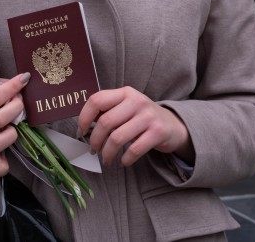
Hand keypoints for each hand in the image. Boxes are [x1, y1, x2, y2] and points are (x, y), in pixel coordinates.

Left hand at [78, 86, 193, 166]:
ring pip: (117, 137)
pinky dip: (125, 159)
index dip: (84, 116)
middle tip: (94, 150)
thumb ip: (108, 111)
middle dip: (95, 140)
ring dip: (107, 153)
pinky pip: (134, 149)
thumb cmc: (141, 118)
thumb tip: (84, 125)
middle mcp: (136, 101)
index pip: (97, 100)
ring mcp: (148, 116)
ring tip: (106, 158)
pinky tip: (123, 161)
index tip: (81, 131)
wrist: (173, 125)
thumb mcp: (126, 107)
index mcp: (125, 93)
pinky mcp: (157, 132)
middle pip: (105, 122)